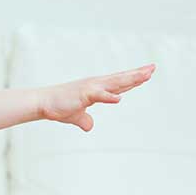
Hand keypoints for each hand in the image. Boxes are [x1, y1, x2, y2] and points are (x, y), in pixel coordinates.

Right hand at [38, 63, 155, 130]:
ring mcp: (91, 88)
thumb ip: (85, 120)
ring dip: (130, 79)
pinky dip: (109, 97)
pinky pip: (99, 96)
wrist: (43, 104)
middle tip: (152, 68)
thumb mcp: (76, 116)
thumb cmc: (58, 107)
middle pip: (121, 79)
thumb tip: (89, 127)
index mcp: (96, 88)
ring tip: (145, 75)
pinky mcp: (84, 95)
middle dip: (137, 74)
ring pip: (115, 83)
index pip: (119, 83)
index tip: (147, 72)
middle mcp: (96, 84)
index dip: (133, 78)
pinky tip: (118, 99)